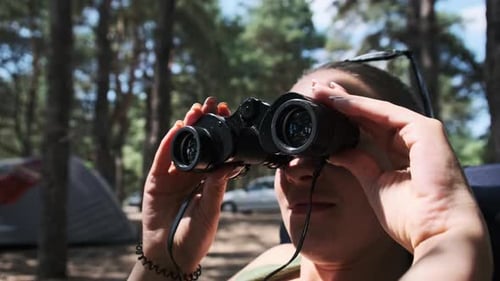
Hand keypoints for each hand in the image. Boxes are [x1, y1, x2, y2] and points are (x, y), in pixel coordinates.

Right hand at [140, 97, 236, 272]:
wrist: (171, 255)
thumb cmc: (195, 237)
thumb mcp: (211, 210)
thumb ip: (216, 188)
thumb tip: (229, 164)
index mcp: (207, 181)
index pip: (215, 151)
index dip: (220, 133)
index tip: (227, 116)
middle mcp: (191, 175)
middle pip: (198, 143)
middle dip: (204, 122)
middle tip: (213, 104)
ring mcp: (172, 177)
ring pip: (180, 146)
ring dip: (187, 126)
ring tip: (195, 111)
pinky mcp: (156, 180)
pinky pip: (162, 158)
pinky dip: (168, 143)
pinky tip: (176, 128)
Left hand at [311, 81, 491, 279]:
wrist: (437, 232)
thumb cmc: (412, 217)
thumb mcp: (375, 184)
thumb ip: (358, 163)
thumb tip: (335, 151)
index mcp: (404, 153)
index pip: (370, 128)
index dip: (346, 117)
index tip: (321, 108)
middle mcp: (414, 139)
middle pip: (372, 115)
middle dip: (343, 103)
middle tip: (317, 90)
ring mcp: (422, 132)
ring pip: (377, 110)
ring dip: (347, 101)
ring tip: (320, 91)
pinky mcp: (426, 130)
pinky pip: (387, 113)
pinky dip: (361, 106)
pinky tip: (338, 102)